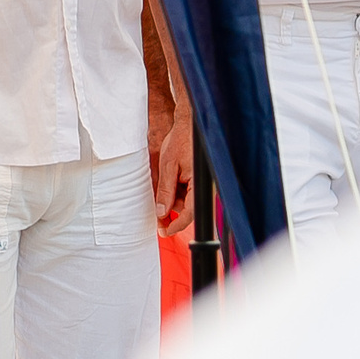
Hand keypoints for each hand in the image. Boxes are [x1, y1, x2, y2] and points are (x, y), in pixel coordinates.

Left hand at [152, 115, 194, 232]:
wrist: (188, 126)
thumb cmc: (180, 143)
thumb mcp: (168, 167)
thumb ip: (166, 191)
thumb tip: (162, 212)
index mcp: (199, 185)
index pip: (190, 213)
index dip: (176, 225)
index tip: (164, 232)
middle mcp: (204, 187)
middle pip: (187, 209)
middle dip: (170, 211)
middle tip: (155, 216)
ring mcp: (202, 183)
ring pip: (185, 201)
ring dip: (172, 199)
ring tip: (162, 181)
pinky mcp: (198, 179)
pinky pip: (187, 191)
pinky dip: (176, 191)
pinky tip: (169, 179)